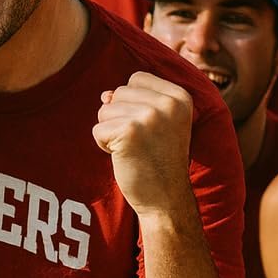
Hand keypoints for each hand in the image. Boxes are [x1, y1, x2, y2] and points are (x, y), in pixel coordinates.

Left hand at [93, 70, 192, 216]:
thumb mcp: (158, 123)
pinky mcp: (129, 132)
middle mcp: (168, 103)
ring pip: (105, 109)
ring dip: (111, 132)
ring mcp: (149, 116)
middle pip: (119, 92)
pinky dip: (104, 146)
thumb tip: (104, 95)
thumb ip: (134, 101)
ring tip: (134, 150)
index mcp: (180, 96)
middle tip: (141, 143)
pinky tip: (125, 157)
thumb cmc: (159, 160)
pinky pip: (98, 129)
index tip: (150, 129)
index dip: (132, 103)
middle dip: (120, 118)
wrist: (167, 199)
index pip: (137, 78)